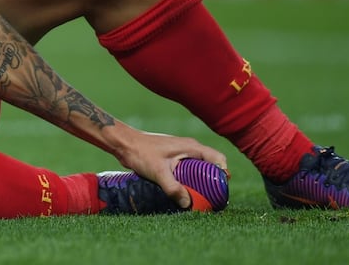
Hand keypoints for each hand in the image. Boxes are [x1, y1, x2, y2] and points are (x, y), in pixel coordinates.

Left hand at [112, 130, 228, 209]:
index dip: (223, 175)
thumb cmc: (141, 153)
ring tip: (199, 197)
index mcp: (192, 147)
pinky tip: (184, 190)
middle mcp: (190, 148)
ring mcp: (181, 151)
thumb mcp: (158, 172)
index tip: (221, 191)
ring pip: (199, 167)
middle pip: (211, 165)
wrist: (124, 144)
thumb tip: (186, 204)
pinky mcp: (173, 157)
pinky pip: (189, 168)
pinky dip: (191, 178)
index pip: (218, 159)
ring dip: (201, 180)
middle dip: (213, 181)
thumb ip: (173, 188)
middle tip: (212, 198)